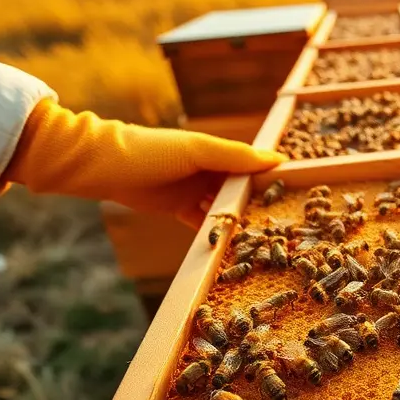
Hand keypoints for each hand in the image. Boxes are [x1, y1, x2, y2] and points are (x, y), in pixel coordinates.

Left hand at [4, 99, 285, 226]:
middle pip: (242, 190)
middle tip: (281, 227)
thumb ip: (236, 156)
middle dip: (258, 206)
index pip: (253, 166)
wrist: (102, 166)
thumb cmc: (151, 150)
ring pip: (225, 210)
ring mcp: (194, 190)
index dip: (272, 180)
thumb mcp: (197, 150)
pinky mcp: (178, 209)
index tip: (296, 197)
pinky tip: (229, 249)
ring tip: (258, 242)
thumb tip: (277, 159)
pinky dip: (215, 235)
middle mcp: (209, 170)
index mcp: (217, 151)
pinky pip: (203, 224)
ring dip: (237, 223)